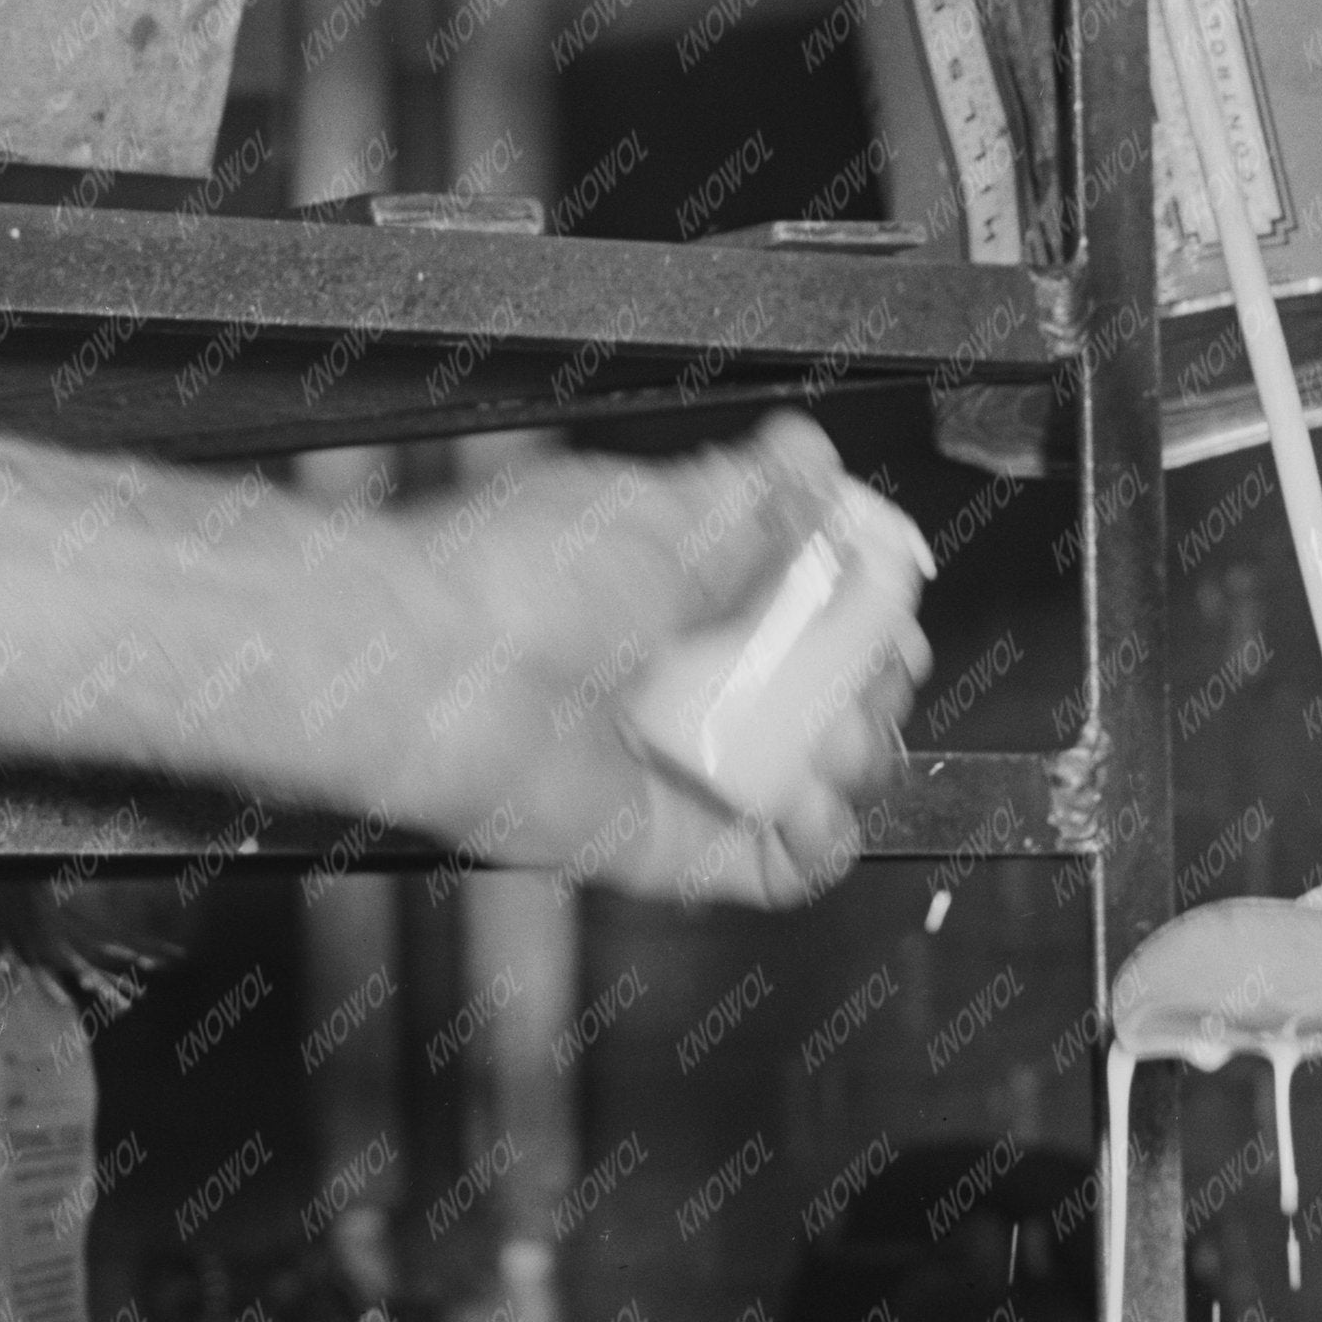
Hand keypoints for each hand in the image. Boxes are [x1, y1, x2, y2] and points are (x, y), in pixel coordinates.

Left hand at [368, 416, 928, 904]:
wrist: (430, 676)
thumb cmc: (508, 581)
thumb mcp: (661, 512)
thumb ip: (754, 500)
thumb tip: (810, 457)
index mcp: (681, 582)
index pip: (804, 603)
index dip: (862, 608)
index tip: (892, 603)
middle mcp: (682, 671)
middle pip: (822, 696)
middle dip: (873, 689)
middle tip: (878, 678)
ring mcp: (676, 758)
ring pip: (809, 780)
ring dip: (855, 765)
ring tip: (841, 742)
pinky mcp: (667, 841)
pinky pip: (768, 864)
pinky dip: (814, 846)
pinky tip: (817, 808)